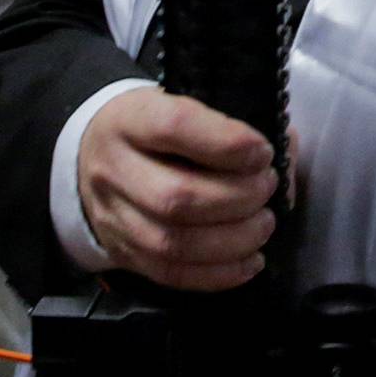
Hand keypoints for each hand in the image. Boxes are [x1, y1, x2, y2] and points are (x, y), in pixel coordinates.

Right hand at [77, 85, 276, 291]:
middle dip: (237, 199)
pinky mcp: (122, 253)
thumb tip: (284, 156)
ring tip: (263, 225)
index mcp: (132, 119)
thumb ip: (234, 123)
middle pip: (176, 197)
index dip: (226, 143)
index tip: (263, 151)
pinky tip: (250, 262)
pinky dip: (218, 274)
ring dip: (233, 241)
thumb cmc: (156, 127)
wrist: (91, 154)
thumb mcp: (185, 102)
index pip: (175, 127)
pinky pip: (170, 274)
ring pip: (173, 243)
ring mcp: (113, 217)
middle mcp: (114, 169)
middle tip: (267, 189)